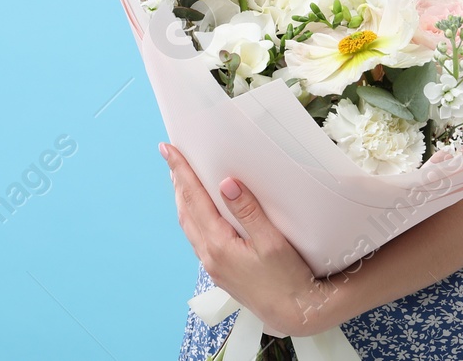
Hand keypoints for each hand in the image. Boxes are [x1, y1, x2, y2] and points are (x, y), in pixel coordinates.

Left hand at [159, 141, 329, 336]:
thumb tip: (226, 184)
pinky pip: (198, 237)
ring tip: (181, 179)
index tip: (169, 150)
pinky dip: (194, 216)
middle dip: (177, 182)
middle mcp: (209, 256)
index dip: (181, 172)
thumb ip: (249, 212)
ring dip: (183, 199)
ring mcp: (212, 265)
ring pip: (189, 225)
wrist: (293, 312)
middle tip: (171, 157)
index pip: (194, 199)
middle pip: (185, 211)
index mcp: (219, 245)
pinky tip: (200, 211)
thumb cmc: (287, 279)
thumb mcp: (273, 242)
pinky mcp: (220, 271)